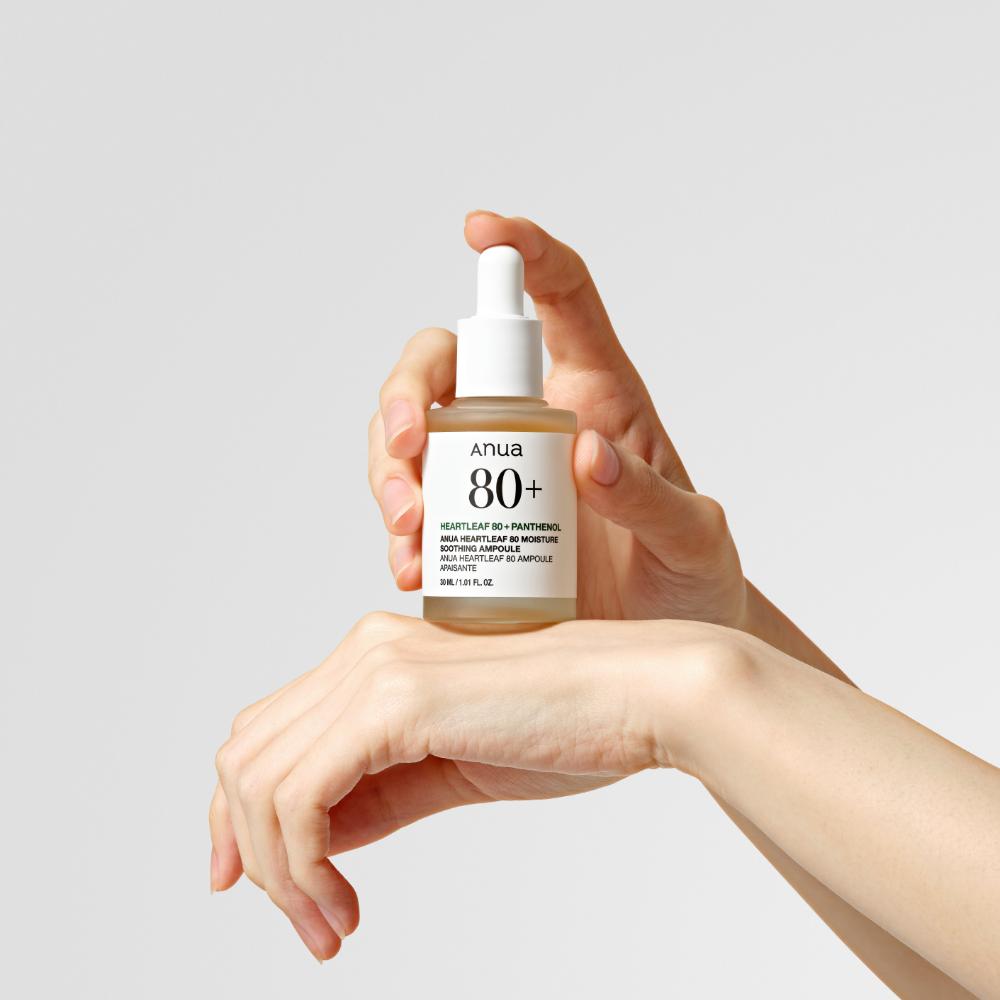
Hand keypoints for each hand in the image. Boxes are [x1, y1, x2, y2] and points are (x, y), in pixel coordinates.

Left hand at [208, 612, 731, 959]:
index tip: (252, 882)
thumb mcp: (449, 772)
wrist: (641, 694)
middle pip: (245, 757)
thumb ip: (374, 795)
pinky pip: (301, 798)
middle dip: (252, 853)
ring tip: (329, 927)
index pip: (266, 733)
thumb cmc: (568, 730)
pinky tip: (343, 907)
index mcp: (375, 658)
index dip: (237, 813)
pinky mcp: (395, 703)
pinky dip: (303, 867)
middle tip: (307, 922)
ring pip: (261, 783)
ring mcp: (375, 670)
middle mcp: (363, 651)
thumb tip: (306, 840)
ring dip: (280, 875)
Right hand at [369, 210, 746, 623]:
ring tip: (411, 535)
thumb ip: (654, 500)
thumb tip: (588, 456)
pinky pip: (415, 510)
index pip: (560, 297)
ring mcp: (493, 475)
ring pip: (414, 436)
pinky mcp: (471, 529)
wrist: (659, 646)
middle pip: (447, 364)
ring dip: (391, 472)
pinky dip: (401, 536)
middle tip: (409, 447)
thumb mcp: (693, 540)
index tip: (478, 231)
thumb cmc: (690, 577)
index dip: (524, 251)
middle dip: (407, 393)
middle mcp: (534, 421)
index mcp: (597, 393)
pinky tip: (413, 570)